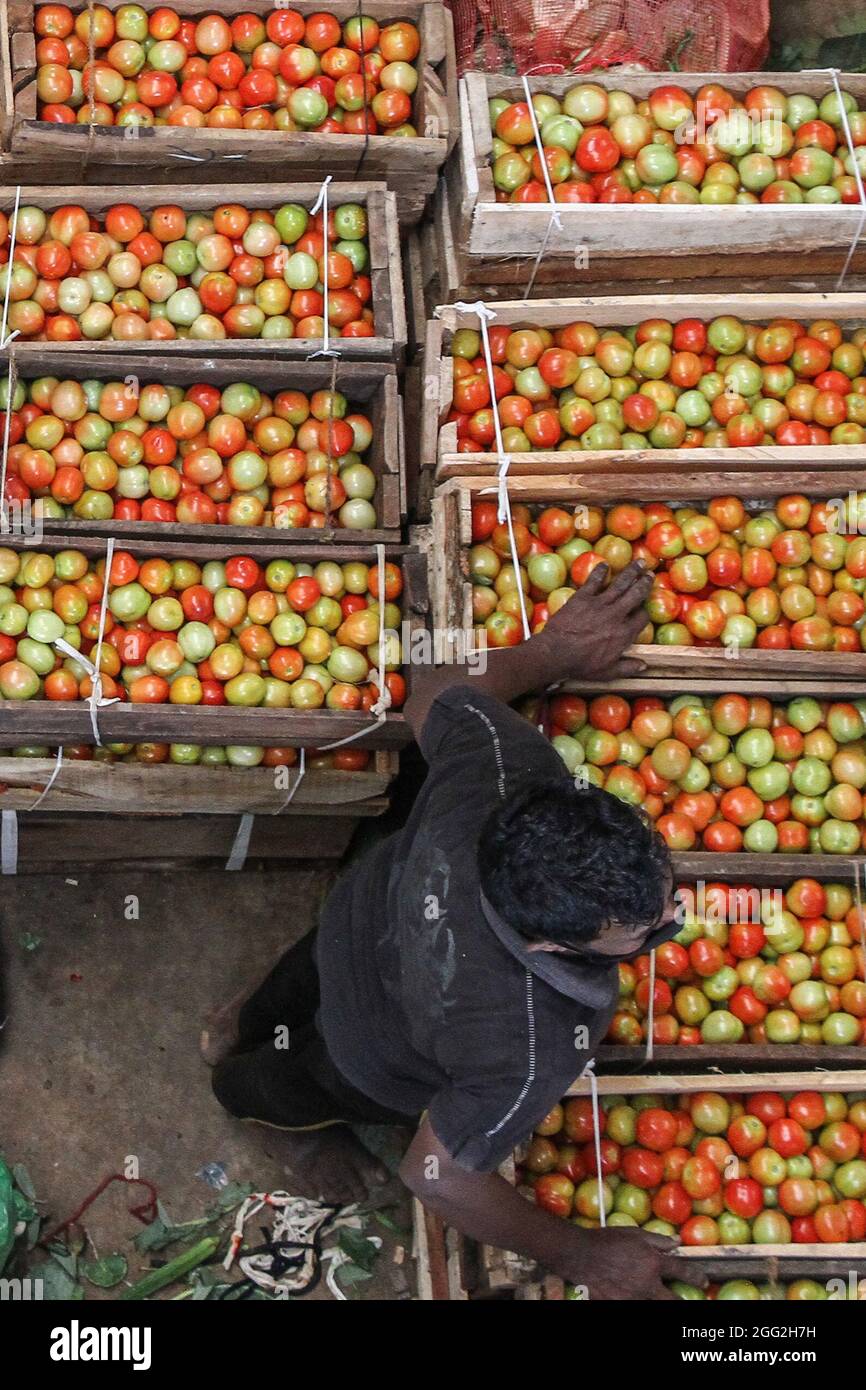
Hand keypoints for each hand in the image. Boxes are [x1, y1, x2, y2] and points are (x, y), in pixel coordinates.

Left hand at [538, 559, 653, 682]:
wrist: (556, 653)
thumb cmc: (581, 665)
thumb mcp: (607, 672)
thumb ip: (626, 667)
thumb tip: (643, 666)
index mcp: (623, 634)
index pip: (641, 618)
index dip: (645, 613)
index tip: (645, 608)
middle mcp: (616, 615)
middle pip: (635, 595)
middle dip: (644, 583)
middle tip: (650, 574)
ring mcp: (599, 604)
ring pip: (620, 584)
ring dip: (630, 572)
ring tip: (639, 562)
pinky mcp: (582, 597)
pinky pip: (594, 581)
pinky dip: (600, 572)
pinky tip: (605, 564)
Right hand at [558, 1227, 698, 1300]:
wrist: (579, 1255)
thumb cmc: (607, 1240)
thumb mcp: (634, 1234)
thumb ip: (658, 1240)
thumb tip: (677, 1242)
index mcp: (653, 1264)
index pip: (682, 1271)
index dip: (696, 1277)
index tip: (703, 1281)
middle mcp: (647, 1285)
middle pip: (674, 1301)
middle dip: (682, 1301)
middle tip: (685, 1300)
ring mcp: (634, 1298)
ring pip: (655, 1306)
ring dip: (661, 1301)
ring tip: (660, 1297)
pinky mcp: (620, 1305)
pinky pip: (636, 1306)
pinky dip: (641, 1301)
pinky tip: (637, 1296)